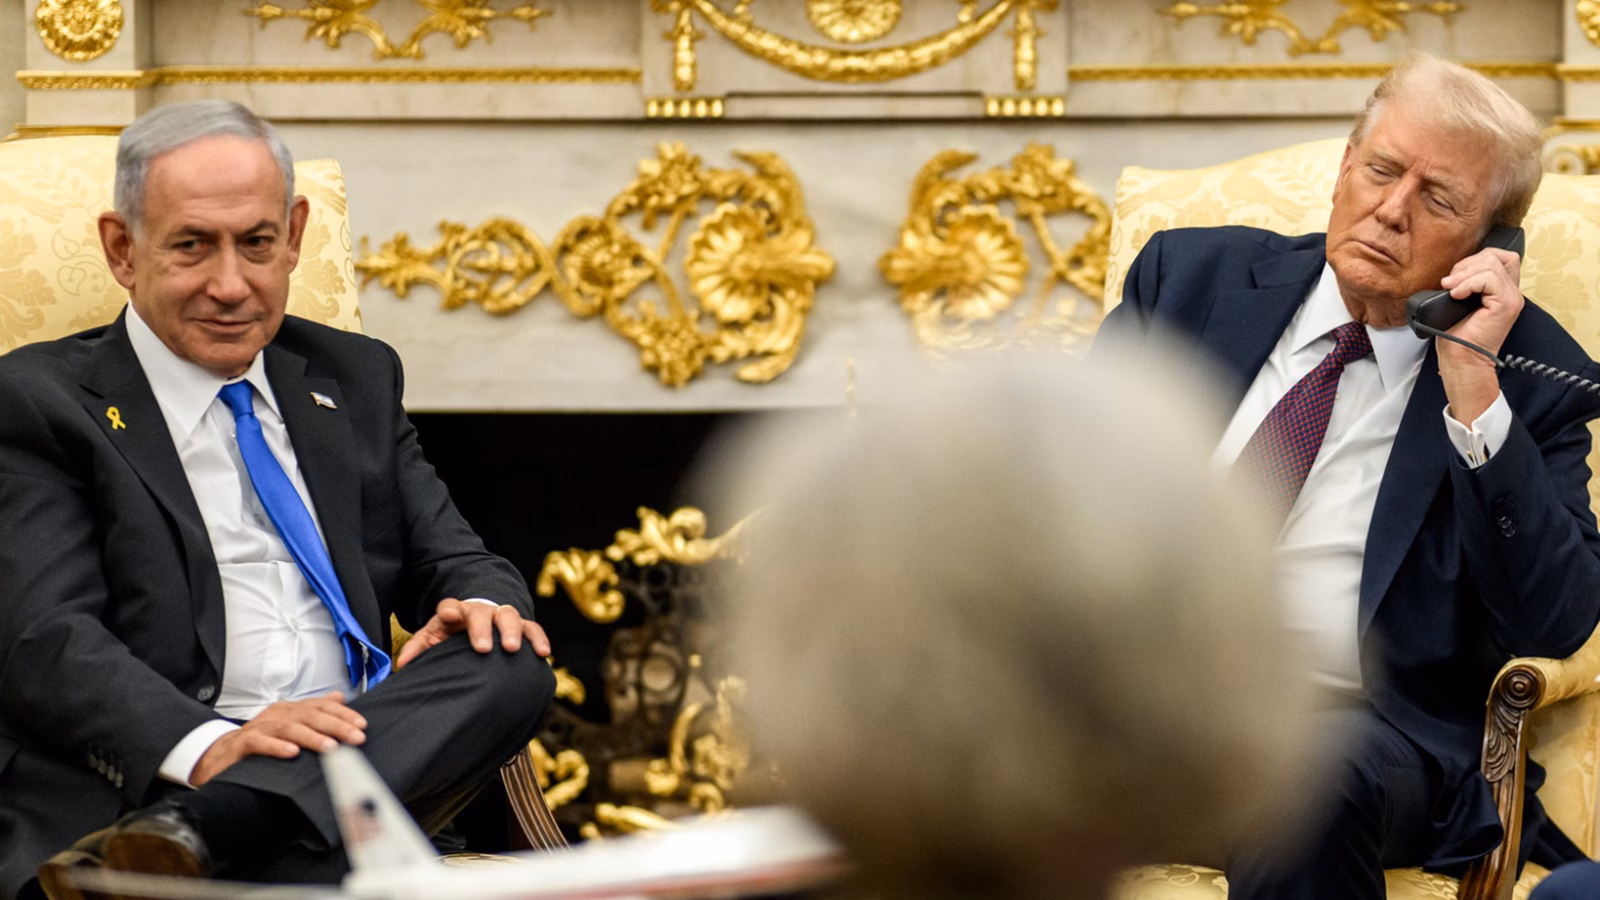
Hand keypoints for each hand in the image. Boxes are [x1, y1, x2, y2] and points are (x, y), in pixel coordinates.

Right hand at [190, 692, 365, 785]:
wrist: (220, 755)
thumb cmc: (261, 741)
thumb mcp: (290, 725)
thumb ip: (314, 711)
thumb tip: (339, 698)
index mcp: (290, 709)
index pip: (321, 706)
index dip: (343, 714)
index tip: (362, 725)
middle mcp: (277, 714)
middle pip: (310, 715)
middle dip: (336, 726)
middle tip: (356, 738)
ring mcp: (259, 727)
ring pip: (289, 728)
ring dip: (312, 737)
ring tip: (331, 748)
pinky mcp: (243, 744)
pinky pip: (260, 743)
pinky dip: (276, 747)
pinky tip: (292, 753)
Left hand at [394, 597, 550, 669]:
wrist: (477, 626)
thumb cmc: (451, 636)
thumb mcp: (432, 638)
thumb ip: (419, 648)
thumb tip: (403, 664)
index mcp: (455, 612)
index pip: (450, 605)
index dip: (450, 610)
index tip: (449, 617)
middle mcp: (480, 611)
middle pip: (482, 612)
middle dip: (483, 628)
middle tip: (484, 647)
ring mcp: (501, 617)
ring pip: (509, 616)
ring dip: (512, 631)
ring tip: (513, 649)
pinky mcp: (521, 627)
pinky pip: (533, 629)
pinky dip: (539, 639)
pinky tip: (544, 653)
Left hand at [1436, 245, 1522, 424]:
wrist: (1462, 360)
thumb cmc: (1457, 337)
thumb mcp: (1458, 302)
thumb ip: (1466, 283)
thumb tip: (1454, 271)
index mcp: (1501, 291)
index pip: (1498, 257)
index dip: (1474, 260)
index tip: (1454, 278)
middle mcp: (1511, 292)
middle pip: (1496, 256)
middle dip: (1468, 263)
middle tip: (1450, 283)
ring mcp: (1511, 298)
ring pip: (1492, 264)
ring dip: (1465, 273)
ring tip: (1451, 289)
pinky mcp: (1506, 304)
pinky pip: (1489, 278)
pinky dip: (1469, 283)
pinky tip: (1456, 295)